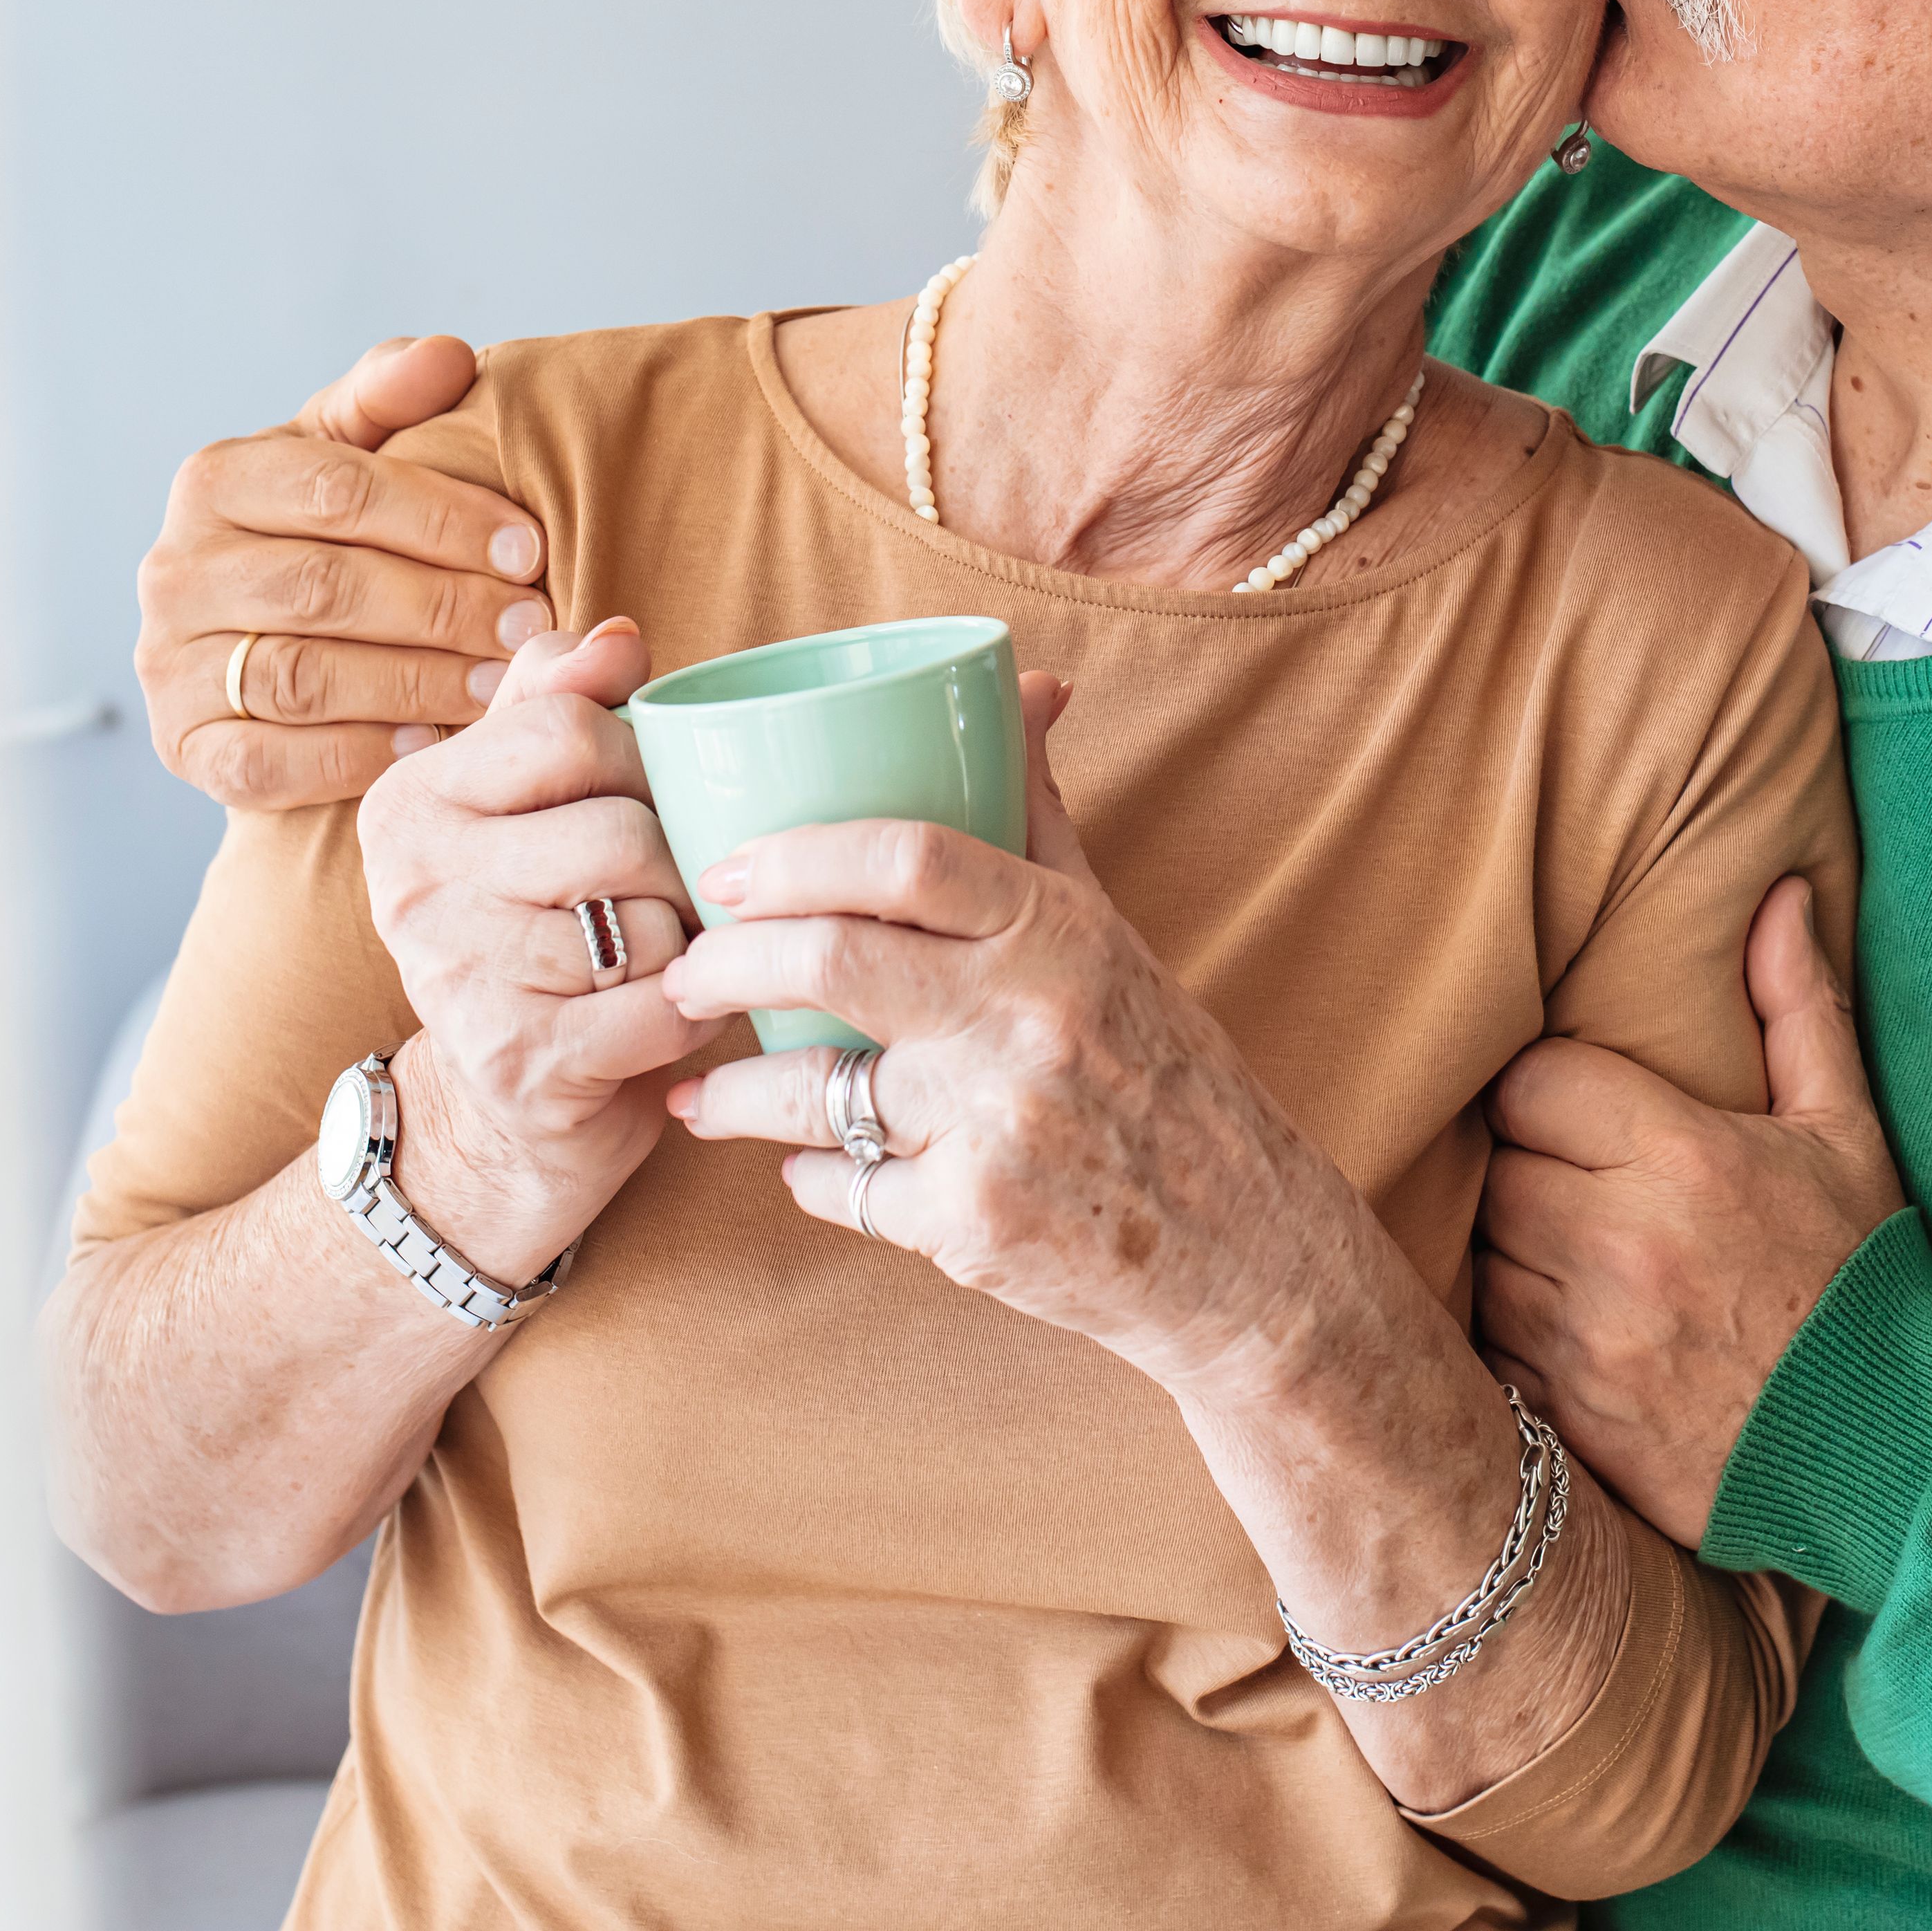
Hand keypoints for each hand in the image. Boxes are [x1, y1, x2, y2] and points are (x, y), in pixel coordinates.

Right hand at [139, 336, 552, 813]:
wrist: (254, 639)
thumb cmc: (322, 531)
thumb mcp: (348, 452)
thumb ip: (389, 398)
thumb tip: (448, 357)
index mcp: (215, 481)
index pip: (337, 489)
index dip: (442, 518)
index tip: (528, 547)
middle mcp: (175, 570)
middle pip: (323, 587)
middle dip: (442, 607)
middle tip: (532, 625)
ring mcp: (168, 665)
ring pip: (302, 677)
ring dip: (415, 684)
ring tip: (501, 683)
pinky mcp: (184, 748)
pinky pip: (270, 762)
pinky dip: (356, 755)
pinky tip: (429, 745)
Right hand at [351, 620, 719, 1276]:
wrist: (502, 1108)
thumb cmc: (541, 925)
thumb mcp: (532, 801)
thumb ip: (560, 701)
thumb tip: (616, 636)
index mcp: (410, 800)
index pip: (566, 727)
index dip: (641, 759)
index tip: (646, 796)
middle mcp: (410, 885)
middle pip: (618, 830)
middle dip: (676, 861)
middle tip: (674, 888)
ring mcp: (453, 979)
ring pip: (646, 922)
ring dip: (684, 941)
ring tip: (665, 951)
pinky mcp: (515, 1063)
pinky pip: (656, 1009)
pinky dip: (687, 1012)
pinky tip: (665, 1013)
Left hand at [659, 677, 1393, 1399]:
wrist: (1244, 1247)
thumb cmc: (1163, 1074)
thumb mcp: (1110, 936)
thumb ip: (1039, 817)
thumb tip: (1023, 684)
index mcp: (1060, 934)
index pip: (908, 855)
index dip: (798, 853)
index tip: (727, 868)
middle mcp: (1027, 1022)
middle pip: (832, 959)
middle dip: (726, 962)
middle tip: (687, 970)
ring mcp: (994, 1128)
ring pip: (809, 1092)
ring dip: (732, 1093)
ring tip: (701, 1087)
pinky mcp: (968, 1228)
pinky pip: (838, 1186)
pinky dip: (807, 1176)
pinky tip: (797, 1165)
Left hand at [1474, 876, 1901, 1544]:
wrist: (1892, 1460)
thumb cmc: (1864, 1286)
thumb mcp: (1847, 1137)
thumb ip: (1799, 1008)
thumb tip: (1781, 892)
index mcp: (1684, 1160)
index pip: (1533, 1082)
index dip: (1551, 1092)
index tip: (1584, 1113)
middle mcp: (1620, 1244)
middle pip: (1495, 1166)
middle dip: (1528, 1168)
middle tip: (1577, 1184)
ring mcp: (1582, 1338)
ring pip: (1479, 1255)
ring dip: (1510, 1251)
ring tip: (1570, 1255)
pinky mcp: (1562, 1417)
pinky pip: (1481, 1350)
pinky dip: (1504, 1339)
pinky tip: (1562, 1331)